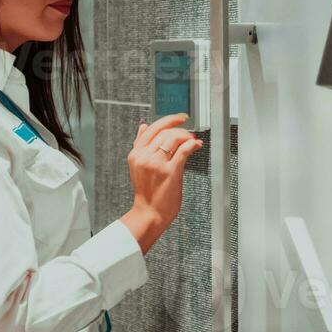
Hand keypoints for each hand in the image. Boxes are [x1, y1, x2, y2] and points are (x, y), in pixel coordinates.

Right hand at [121, 113, 202, 253]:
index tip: (179, 118)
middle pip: (165, 131)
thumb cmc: (147, 192)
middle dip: (180, 129)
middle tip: (189, 133)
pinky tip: (196, 145)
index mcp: (135, 154)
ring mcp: (157, 164)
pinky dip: (192, 144)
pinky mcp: (170, 172)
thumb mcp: (137, 165)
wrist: (149, 213)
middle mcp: (144, 157)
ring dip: (187, 136)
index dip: (169, 119)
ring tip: (192, 140)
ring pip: (174, 138)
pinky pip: (184, 150)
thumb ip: (141, 145)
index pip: (152, 128)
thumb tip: (143, 126)